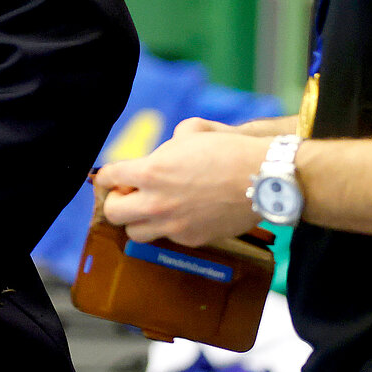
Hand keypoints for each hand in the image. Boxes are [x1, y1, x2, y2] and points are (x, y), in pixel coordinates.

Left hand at [93, 130, 265, 246]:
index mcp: (151, 171)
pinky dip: (168, 228)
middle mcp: (156, 202)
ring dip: (138, 220)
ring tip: (153, 208)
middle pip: (112, 213)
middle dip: (116, 202)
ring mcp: (173, 225)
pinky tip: (183, 214)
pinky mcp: (191, 239)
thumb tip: (163, 151)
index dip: (107, 177)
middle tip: (130, 194)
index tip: (112, 177)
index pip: (107, 178)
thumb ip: (169, 144)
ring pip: (134, 233)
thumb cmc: (230, 150)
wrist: (264, 178)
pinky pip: (167, 238)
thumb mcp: (193, 132)